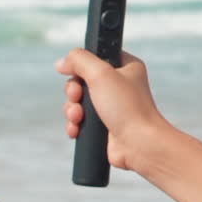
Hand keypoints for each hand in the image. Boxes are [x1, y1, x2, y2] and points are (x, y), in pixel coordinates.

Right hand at [56, 49, 169, 172]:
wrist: (139, 144)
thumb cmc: (127, 108)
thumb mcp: (101, 73)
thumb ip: (79, 60)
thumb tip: (61, 63)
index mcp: (125, 67)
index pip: (95, 57)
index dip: (81, 66)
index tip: (76, 75)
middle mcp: (119, 85)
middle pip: (81, 80)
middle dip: (73, 92)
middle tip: (77, 98)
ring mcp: (112, 106)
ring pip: (78, 102)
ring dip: (72, 110)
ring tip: (78, 118)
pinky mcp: (104, 126)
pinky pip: (80, 121)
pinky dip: (74, 125)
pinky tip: (76, 129)